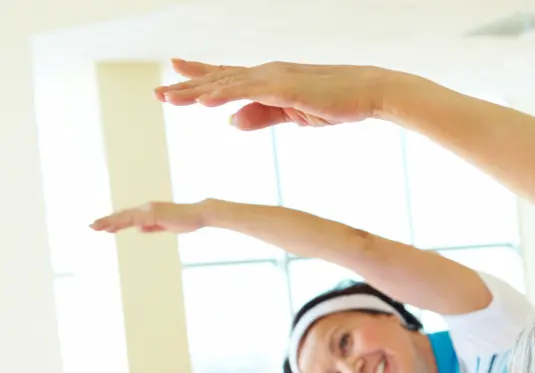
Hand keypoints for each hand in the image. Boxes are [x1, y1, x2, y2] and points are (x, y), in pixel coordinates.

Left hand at [90, 201, 206, 233]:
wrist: (198, 214)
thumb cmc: (185, 220)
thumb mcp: (167, 226)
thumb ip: (153, 227)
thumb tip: (140, 229)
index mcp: (149, 212)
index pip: (128, 217)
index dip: (115, 222)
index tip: (103, 227)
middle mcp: (146, 208)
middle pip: (123, 215)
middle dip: (107, 221)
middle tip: (92, 226)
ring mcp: (149, 210)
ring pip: (125, 217)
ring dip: (110, 222)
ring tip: (96, 227)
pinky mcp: (154, 214)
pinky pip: (134, 220)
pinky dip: (122, 223)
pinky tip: (112, 227)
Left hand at [155, 59, 395, 130]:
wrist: (366, 92)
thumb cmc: (335, 103)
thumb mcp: (292, 115)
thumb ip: (262, 117)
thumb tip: (231, 123)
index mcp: (268, 82)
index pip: (227, 79)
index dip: (200, 79)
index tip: (176, 79)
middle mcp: (265, 75)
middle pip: (218, 80)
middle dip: (187, 87)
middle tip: (157, 94)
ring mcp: (273, 78)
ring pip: (226, 85)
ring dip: (195, 92)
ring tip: (168, 99)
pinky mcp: (283, 87)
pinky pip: (247, 92)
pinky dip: (222, 96)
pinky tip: (203, 103)